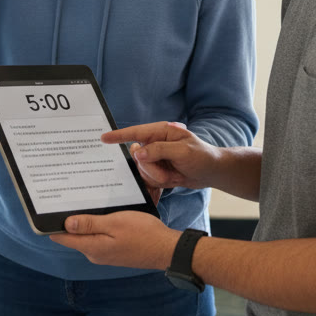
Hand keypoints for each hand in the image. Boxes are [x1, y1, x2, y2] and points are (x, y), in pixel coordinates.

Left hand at [50, 211, 180, 270]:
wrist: (165, 249)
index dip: (52, 225)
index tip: (48, 209)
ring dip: (85, 223)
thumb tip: (66, 224)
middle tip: (67, 199)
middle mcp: (95, 254)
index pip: (63, 238)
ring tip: (85, 203)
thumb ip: (90, 224)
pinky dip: (97, 227)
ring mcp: (104, 255)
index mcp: (92, 247)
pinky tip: (103, 215)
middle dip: (69, 220)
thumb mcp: (115, 223)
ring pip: (87, 236)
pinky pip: (99, 238)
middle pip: (74, 237)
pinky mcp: (114, 252)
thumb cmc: (143, 233)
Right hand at [105, 121, 220, 190]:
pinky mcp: (157, 171)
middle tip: (169, 172)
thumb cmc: (202, 156)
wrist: (212, 172)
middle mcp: (156, 144)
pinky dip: (158, 183)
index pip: (136, 133)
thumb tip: (138, 152)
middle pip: (138, 157)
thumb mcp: (183, 151)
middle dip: (151, 168)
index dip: (119, 135)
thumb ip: (160, 150)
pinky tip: (173, 179)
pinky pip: (148, 179)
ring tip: (174, 175)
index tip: (104, 138)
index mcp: (162, 132)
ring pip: (142, 171)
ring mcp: (156, 158)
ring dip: (157, 177)